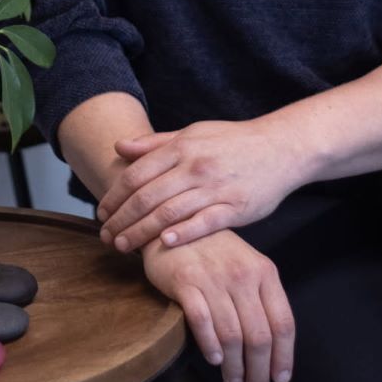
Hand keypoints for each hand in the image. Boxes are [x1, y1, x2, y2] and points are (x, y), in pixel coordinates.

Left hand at [98, 117, 300, 252]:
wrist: (280, 148)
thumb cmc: (232, 141)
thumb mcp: (193, 133)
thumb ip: (155, 144)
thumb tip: (119, 146)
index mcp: (182, 147)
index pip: (137, 174)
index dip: (114, 196)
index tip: (101, 213)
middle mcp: (195, 166)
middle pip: (147, 197)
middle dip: (121, 220)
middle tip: (105, 237)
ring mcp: (215, 187)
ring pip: (169, 213)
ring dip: (141, 232)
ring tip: (123, 247)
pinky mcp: (235, 207)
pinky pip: (203, 223)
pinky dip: (181, 233)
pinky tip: (163, 243)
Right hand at [141, 230, 294, 381]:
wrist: (176, 223)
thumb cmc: (215, 251)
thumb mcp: (247, 265)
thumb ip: (261, 298)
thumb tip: (273, 345)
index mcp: (264, 271)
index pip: (283, 322)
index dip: (284, 356)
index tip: (280, 378)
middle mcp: (242, 274)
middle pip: (258, 335)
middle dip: (259, 370)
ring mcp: (214, 277)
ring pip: (231, 335)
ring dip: (234, 366)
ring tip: (233, 380)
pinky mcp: (186, 281)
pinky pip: (202, 321)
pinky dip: (210, 345)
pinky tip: (214, 358)